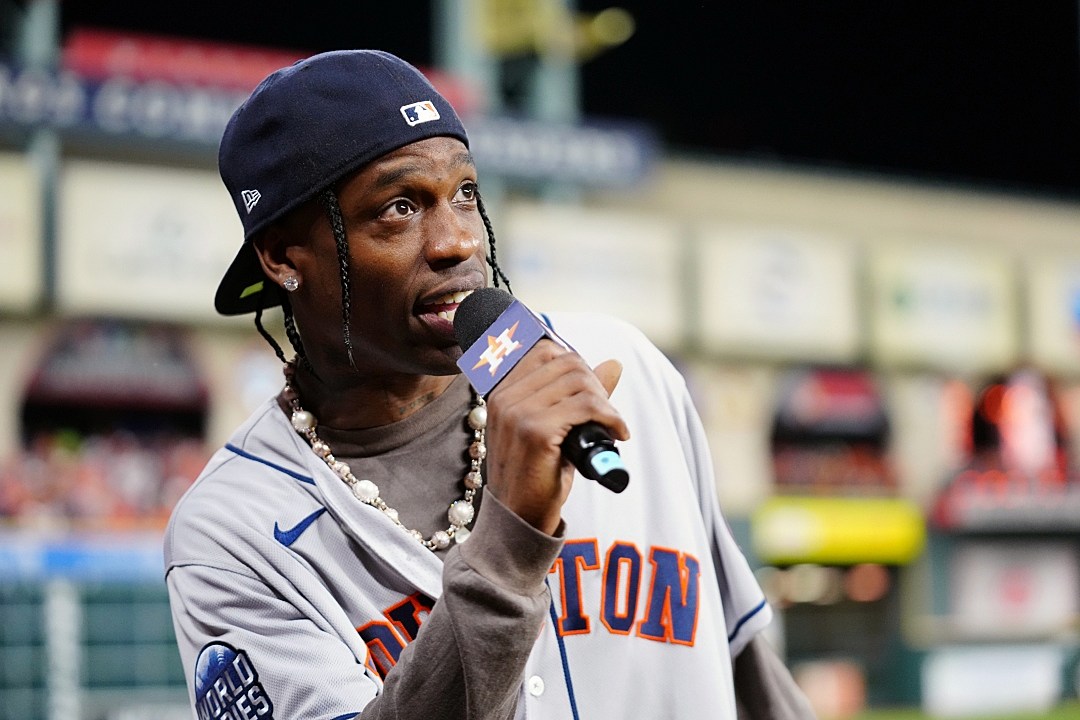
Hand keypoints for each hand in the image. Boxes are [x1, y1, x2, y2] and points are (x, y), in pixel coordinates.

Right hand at [483, 339, 628, 534]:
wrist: (519, 519)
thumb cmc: (536, 475)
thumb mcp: (554, 428)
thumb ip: (577, 393)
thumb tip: (613, 364)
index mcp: (501, 392)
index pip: (546, 351)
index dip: (578, 367)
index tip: (591, 392)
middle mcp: (504, 397)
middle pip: (567, 362)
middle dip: (595, 384)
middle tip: (605, 413)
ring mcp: (517, 413)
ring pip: (580, 381)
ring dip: (605, 403)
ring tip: (611, 426)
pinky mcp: (535, 432)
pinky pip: (586, 407)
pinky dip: (610, 417)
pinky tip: (617, 435)